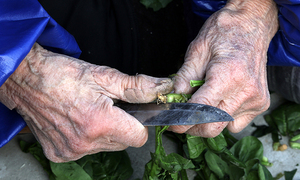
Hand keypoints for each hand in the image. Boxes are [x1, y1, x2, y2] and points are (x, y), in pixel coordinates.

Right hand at [0, 43, 172, 161]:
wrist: (26, 79)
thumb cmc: (63, 74)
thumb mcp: (105, 76)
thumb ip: (138, 86)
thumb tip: (163, 88)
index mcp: (100, 123)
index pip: (139, 137)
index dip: (140, 124)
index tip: (133, 114)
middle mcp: (86, 142)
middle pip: (122, 143)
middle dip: (121, 127)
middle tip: (107, 108)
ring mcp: (71, 151)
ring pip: (105, 147)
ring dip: (104, 133)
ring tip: (89, 112)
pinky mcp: (59, 154)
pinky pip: (86, 151)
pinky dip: (87, 139)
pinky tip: (77, 122)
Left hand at [169, 0, 277, 136]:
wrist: (250, 25)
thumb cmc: (223, 33)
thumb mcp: (197, 52)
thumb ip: (184, 79)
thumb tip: (174, 101)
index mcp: (228, 76)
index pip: (201, 111)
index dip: (182, 121)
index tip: (173, 124)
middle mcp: (245, 92)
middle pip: (212, 127)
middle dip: (193, 126)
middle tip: (183, 117)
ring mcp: (255, 99)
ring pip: (223, 127)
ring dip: (208, 121)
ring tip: (204, 101)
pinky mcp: (260, 104)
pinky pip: (236, 123)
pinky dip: (223, 118)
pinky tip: (221, 100)